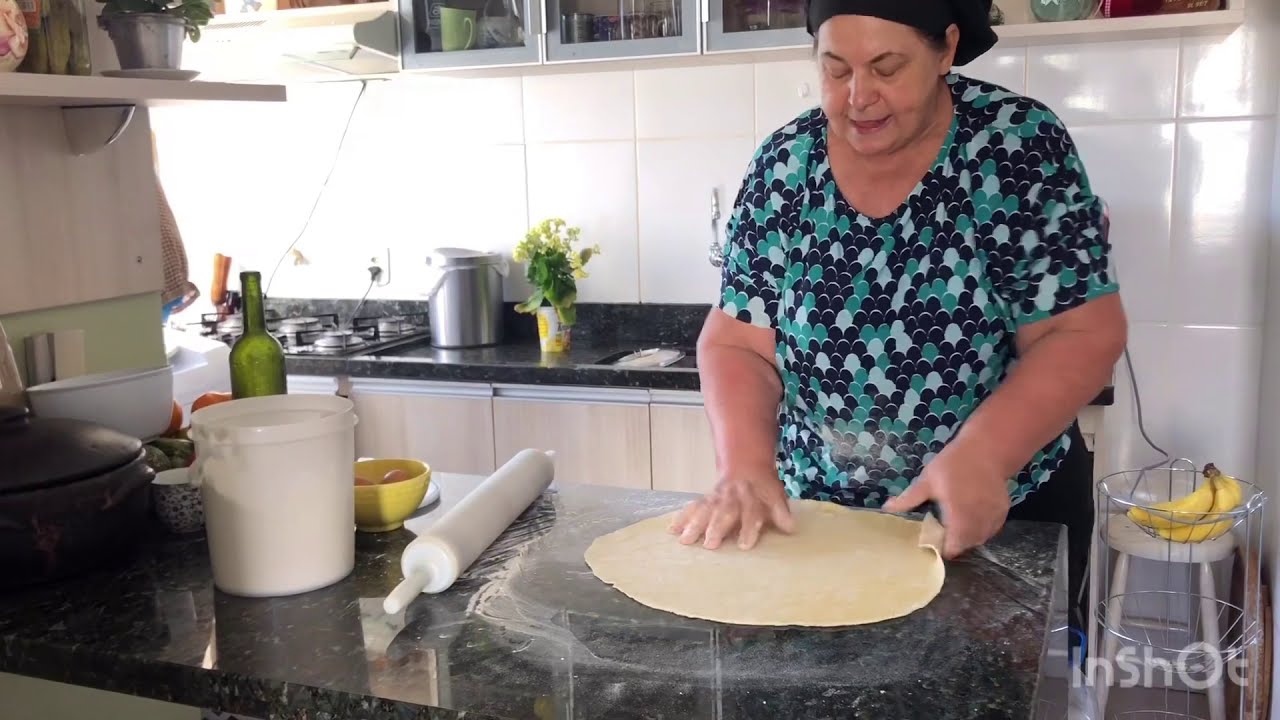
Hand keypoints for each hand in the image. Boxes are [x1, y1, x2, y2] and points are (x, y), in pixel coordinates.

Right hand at [669, 470, 793, 549]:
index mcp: (752, 500)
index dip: (748, 530)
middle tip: (709, 545)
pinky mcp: (705, 499)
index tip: (744, 546)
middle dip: (716, 529)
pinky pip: (693, 507)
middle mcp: (732, 499)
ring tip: (685, 540)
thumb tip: (790, 528)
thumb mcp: (776, 496)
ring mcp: (717, 498)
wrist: (745, 465)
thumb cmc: (762, 488)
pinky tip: (672, 529)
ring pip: (705, 510)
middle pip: (724, 514)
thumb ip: (781, 513)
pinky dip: (682, 517)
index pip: (751, 515)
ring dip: (694, 525)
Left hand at [881, 441, 1010, 558]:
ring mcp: (993, 517)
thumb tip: (886, 508)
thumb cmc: (954, 463)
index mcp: (958, 516)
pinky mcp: (1002, 512)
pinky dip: (982, 529)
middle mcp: (978, 521)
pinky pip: (991, 529)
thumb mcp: (927, 480)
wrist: (987, 449)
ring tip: (956, 526)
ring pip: (980, 538)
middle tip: (942, 533)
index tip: (933, 542)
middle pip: (967, 545)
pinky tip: (972, 518)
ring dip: (968, 537)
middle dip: (955, 543)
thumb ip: (909, 498)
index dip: (943, 548)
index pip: (953, 547)